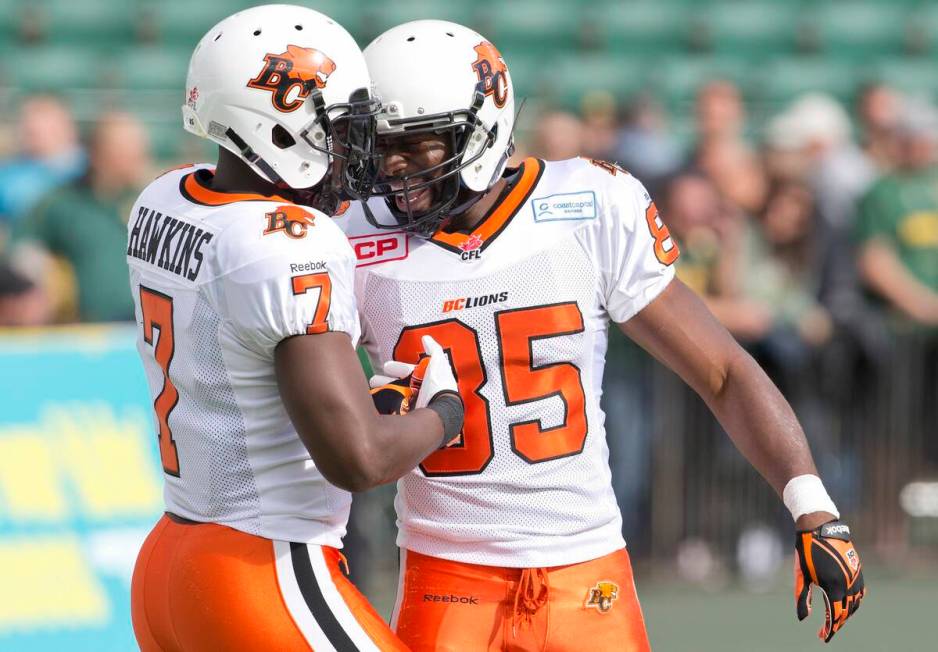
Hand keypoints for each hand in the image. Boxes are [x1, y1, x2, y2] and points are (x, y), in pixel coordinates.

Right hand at [369, 335, 458, 413]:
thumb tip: (425, 337)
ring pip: (392, 397)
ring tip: (370, 391)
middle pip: (396, 385)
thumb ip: (434, 349)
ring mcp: (411, 406)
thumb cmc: (438, 385)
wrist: (440, 411)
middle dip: (384, 381)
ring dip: (381, 393)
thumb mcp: (439, 364)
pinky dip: (382, 406)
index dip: (397, 368)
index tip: (386, 367)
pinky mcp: (405, 418)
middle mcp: (417, 393)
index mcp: (423, 380)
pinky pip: (391, 410)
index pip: (406, 372)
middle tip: (373, 380)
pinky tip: (373, 402)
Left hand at [795, 520, 865, 642]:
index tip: (822, 637)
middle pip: (847, 612)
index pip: (835, 615)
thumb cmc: (806, 550)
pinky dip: (855, 602)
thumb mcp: (801, 575)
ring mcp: (856, 576)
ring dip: (846, 614)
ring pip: (856, 603)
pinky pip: (860, 592)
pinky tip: (846, 604)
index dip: (829, 629)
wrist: (819, 526)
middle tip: (825, 631)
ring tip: (835, 619)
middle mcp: (848, 583)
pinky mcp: (858, 570)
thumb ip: (802, 597)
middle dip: (837, 623)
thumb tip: (803, 618)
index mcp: (833, 586)